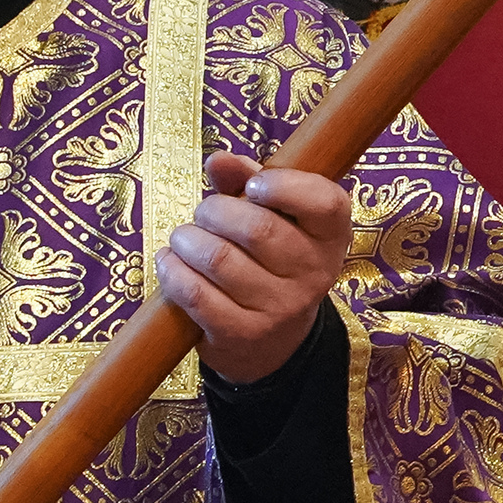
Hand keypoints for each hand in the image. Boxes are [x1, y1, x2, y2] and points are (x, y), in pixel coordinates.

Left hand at [161, 153, 354, 384]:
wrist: (272, 341)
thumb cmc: (269, 261)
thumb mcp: (274, 218)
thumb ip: (249, 181)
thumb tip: (220, 160)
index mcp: (331, 236)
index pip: (324, 203)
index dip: (285, 186)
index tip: (254, 187)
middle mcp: (314, 273)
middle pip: (257, 228)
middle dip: (214, 211)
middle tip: (204, 214)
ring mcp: (281, 308)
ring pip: (219, 259)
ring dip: (187, 240)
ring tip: (184, 238)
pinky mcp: (243, 333)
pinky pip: (196, 294)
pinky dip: (173, 271)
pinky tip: (171, 262)